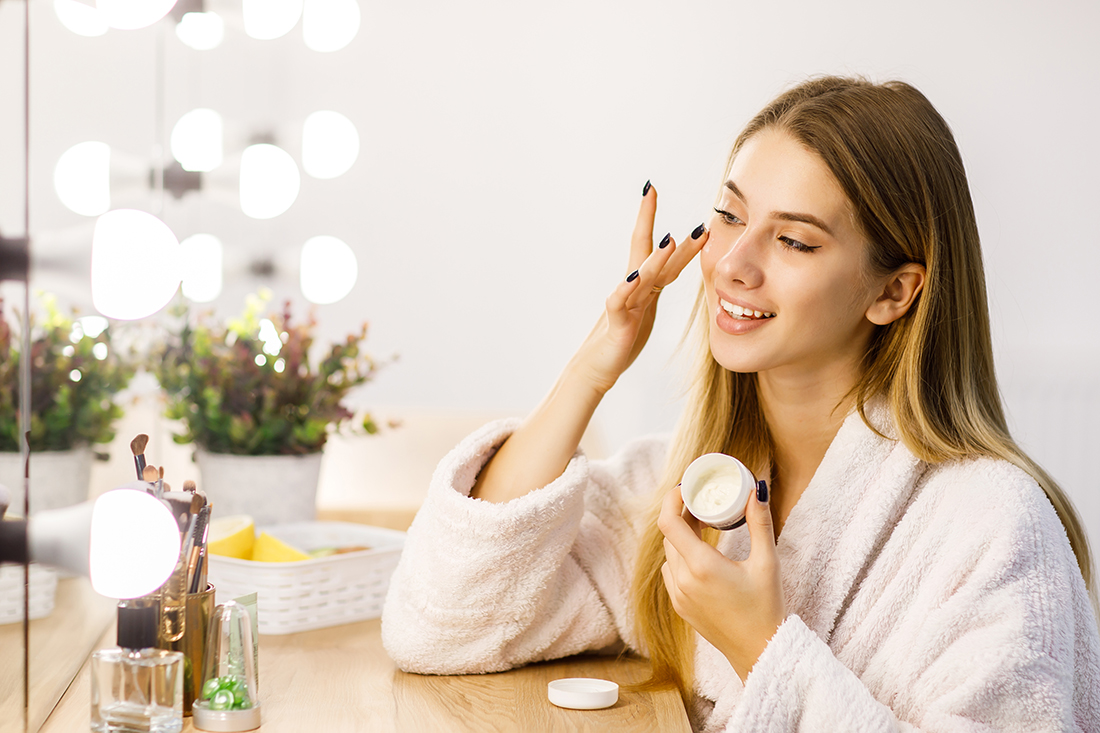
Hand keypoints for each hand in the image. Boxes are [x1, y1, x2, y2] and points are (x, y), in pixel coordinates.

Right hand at [572, 184, 707, 393]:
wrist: (595, 368)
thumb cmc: (621, 341)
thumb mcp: (645, 311)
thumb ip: (654, 289)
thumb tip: (668, 268)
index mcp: (643, 286)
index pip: (656, 249)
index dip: (661, 223)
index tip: (655, 192)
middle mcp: (632, 289)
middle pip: (645, 251)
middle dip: (646, 220)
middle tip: (650, 189)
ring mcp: (624, 305)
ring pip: (640, 277)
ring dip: (655, 258)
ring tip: (669, 239)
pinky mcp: (618, 325)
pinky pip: (620, 304)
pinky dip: (626, 290)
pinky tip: (634, 278)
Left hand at [658, 482, 785, 682]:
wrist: (759, 651)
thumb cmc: (766, 607)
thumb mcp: (766, 562)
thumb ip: (759, 523)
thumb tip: (756, 489)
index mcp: (701, 566)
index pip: (668, 523)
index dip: (671, 500)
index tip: (685, 488)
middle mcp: (683, 581)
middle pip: (669, 535)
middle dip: (682, 516)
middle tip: (702, 503)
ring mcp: (678, 595)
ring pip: (669, 554)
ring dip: (681, 537)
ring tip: (703, 526)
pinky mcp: (680, 607)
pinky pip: (671, 572)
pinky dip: (681, 557)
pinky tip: (700, 554)